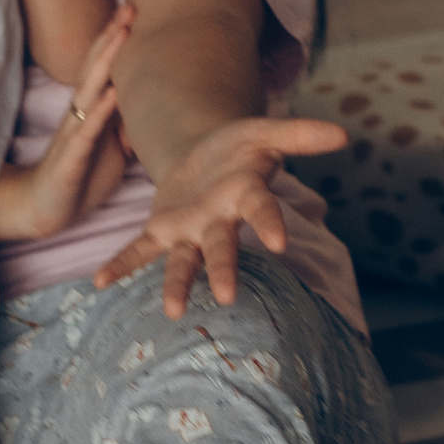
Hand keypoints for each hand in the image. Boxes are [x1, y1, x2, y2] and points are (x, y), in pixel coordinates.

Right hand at [0, 7, 135, 244]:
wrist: (44, 208)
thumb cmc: (80, 176)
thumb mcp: (112, 148)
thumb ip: (127, 126)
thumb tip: (154, 112)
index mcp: (90, 110)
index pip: (103, 68)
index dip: (116, 40)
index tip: (135, 11)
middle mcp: (80, 114)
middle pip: (95, 68)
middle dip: (111, 37)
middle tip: (130, 7)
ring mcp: (74, 133)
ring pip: (89, 90)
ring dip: (106, 62)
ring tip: (122, 35)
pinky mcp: (72, 158)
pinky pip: (86, 132)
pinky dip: (99, 112)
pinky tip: (112, 95)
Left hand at [92, 111, 347, 317]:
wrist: (205, 156)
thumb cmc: (240, 148)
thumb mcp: (265, 131)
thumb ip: (300, 134)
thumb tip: (344, 135)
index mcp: (246, 194)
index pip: (262, 209)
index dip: (270, 223)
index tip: (279, 242)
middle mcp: (220, 220)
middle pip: (223, 247)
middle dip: (224, 270)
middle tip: (228, 297)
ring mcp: (191, 229)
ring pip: (185, 260)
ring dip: (178, 285)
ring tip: (174, 312)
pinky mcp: (163, 230)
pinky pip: (140, 250)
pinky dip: (121, 265)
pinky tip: (99, 281)